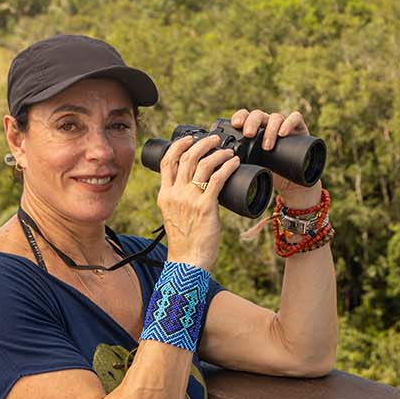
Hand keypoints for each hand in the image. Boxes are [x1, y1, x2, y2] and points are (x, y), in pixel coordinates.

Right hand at [155, 133, 239, 269]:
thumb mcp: (173, 216)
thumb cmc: (185, 241)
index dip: (179, 145)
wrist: (188, 261)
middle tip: (215, 139)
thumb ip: (180, 200)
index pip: (167, 162)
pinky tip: (234, 162)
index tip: (189, 138)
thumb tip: (198, 187)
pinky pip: (218, 178)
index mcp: (165, 195)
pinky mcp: (205, 206)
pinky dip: (227, 166)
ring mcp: (189, 199)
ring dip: (218, 153)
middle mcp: (175, 194)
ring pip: (203, 165)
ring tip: (228, 151)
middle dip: (202, 144)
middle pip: (186, 158)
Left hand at [229, 107, 321, 206]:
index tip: (235, 125)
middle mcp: (268, 124)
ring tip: (267, 146)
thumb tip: (213, 173)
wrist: (292, 183)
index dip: (240, 117)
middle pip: (258, 115)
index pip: (244, 116)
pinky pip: (295, 118)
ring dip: (270, 129)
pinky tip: (283, 133)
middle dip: (252, 122)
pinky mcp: (299, 129)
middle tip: (248, 135)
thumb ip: (234, 166)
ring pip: (275, 117)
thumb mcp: (250, 169)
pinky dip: (289, 123)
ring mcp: (283, 125)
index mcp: (254, 130)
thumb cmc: (269, 174)